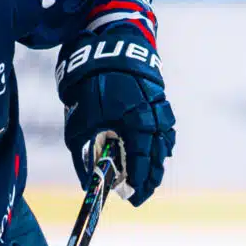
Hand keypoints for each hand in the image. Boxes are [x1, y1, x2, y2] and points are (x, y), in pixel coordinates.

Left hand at [59, 33, 173, 206]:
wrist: (107, 45)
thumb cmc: (90, 85)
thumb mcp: (80, 123)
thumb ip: (84, 156)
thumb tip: (88, 182)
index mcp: (135, 126)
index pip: (142, 165)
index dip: (138, 185)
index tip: (133, 200)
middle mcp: (153, 119)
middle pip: (157, 158)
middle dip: (149, 179)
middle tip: (140, 194)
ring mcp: (160, 108)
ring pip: (164, 143)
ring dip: (157, 163)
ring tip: (150, 178)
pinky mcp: (160, 98)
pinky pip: (165, 128)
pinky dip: (161, 143)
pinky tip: (158, 151)